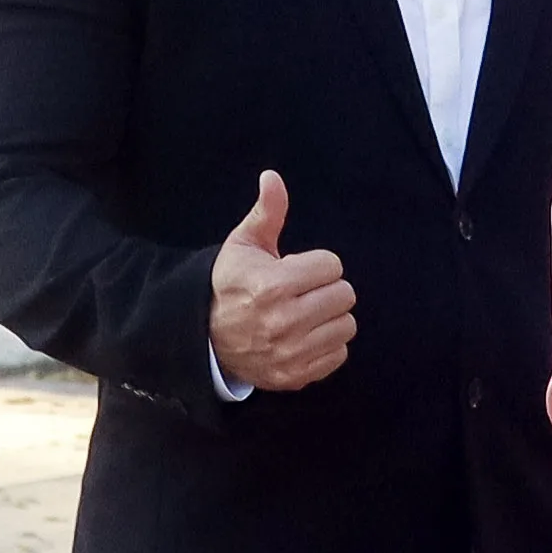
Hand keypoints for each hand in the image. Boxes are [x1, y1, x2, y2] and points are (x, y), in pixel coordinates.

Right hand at [208, 170, 357, 393]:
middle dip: (326, 288)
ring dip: (330, 317)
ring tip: (306, 312)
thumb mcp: (244, 243)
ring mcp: (290, 353)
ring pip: (346, 325)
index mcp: (273, 286)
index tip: (297, 269)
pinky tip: (305, 336)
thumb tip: (273, 177)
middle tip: (304, 291)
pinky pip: (339, 354)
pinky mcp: (296, 376)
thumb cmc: (230, 284)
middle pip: (344, 295)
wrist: (205, 336)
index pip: (332, 266)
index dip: (317, 263)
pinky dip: (327, 344)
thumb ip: (267, 211)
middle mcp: (284, 322)